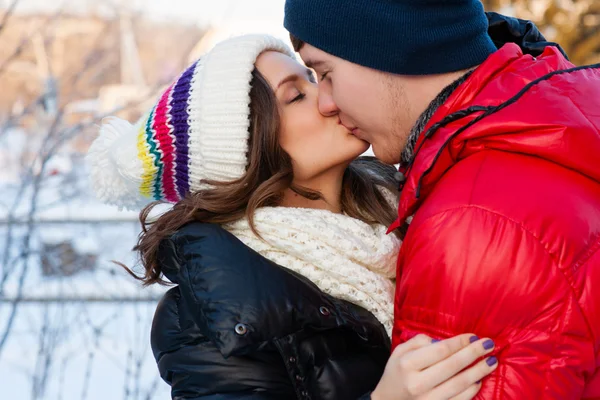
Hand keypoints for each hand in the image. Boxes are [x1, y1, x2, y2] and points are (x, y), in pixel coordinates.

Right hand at [371, 333, 497, 399]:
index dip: (459, 342)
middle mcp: (418, 383)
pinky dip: (472, 389)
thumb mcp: (400, 351)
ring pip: (460, 384)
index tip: (473, 336)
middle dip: (474, 353)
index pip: (440, 350)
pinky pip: (460, 399)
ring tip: (492, 361)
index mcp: (408, 364)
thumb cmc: (397, 372)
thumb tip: (444, 341)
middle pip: (453, 365)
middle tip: (489, 344)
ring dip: (479, 371)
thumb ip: (419, 341)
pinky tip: (479, 379)